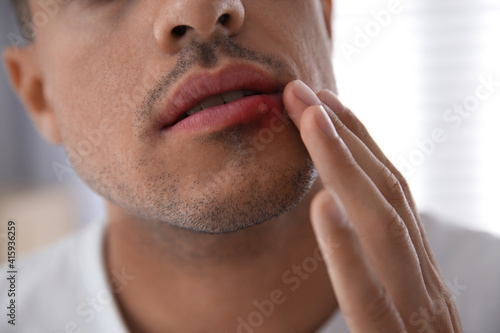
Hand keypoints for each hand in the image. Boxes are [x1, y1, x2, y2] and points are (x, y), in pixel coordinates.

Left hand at [283, 80, 461, 331]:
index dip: (356, 143)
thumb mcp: (395, 312)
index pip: (388, 194)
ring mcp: (420, 319)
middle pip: (386, 195)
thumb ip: (376, 272)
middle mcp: (424, 286)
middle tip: (302, 92)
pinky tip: (323, 208)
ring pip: (385, 230)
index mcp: (418, 274)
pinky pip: (372, 299)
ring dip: (345, 169)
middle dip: (344, 137)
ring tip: (310, 121)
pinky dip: (347, 250)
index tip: (320, 105)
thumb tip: (341, 218)